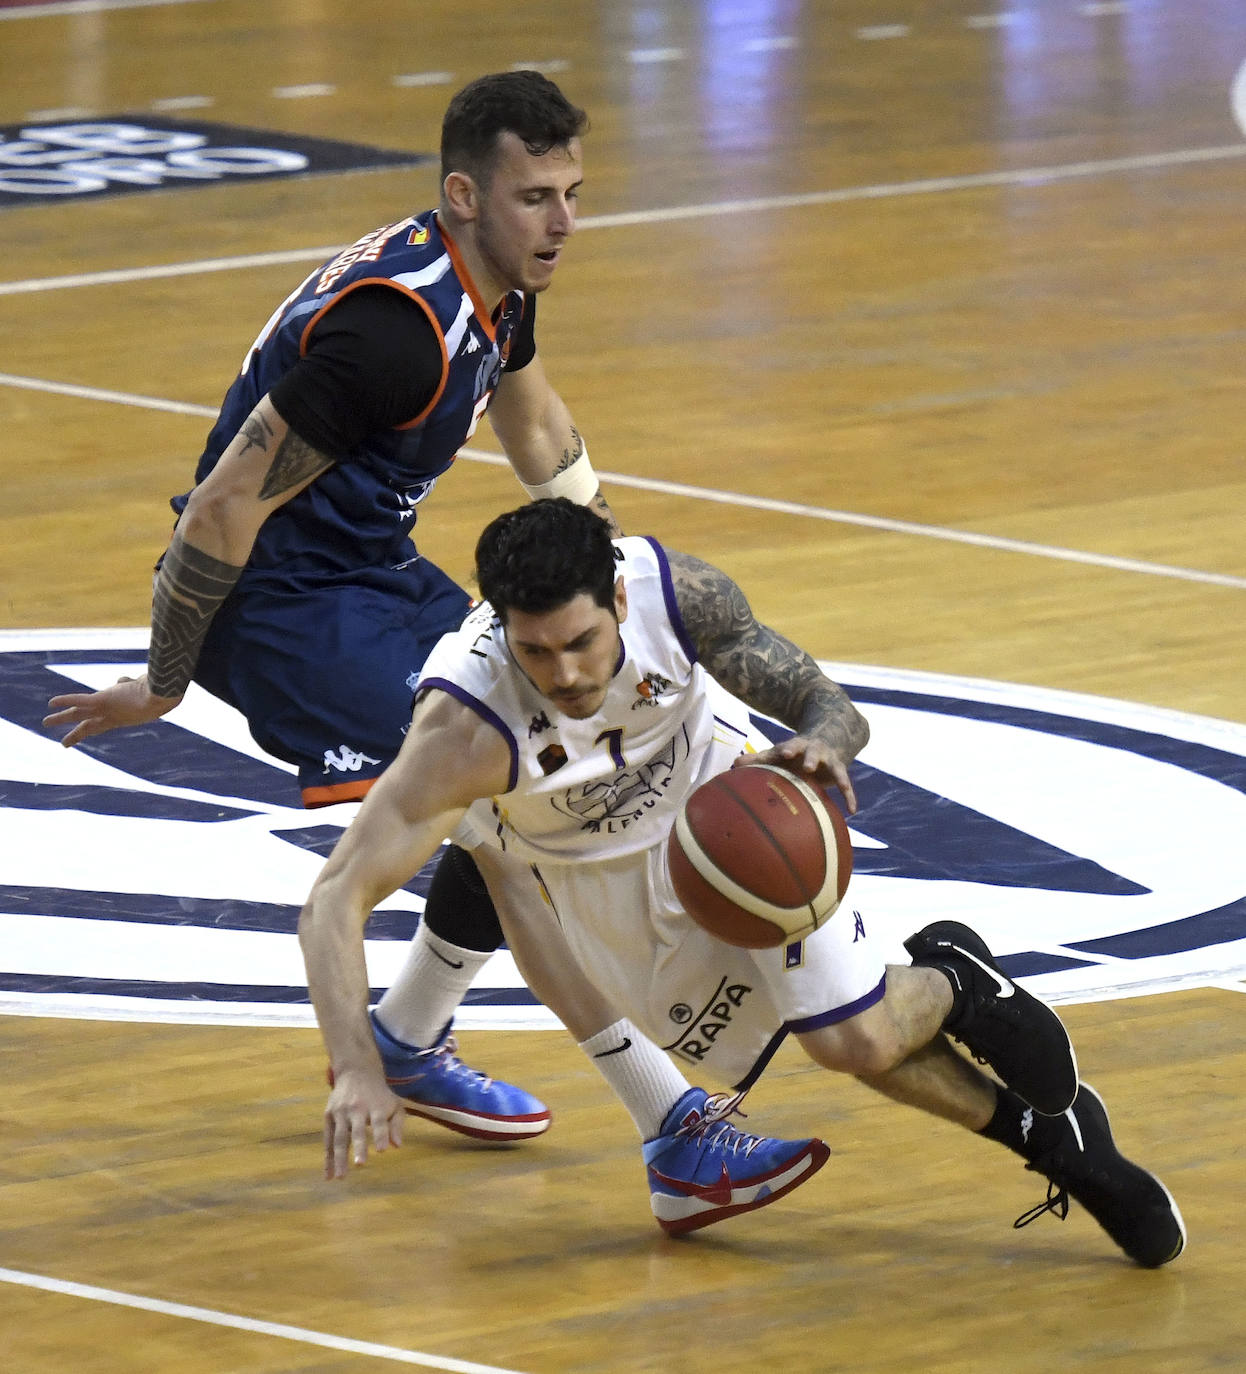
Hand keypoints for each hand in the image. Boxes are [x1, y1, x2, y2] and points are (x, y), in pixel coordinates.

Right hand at [43, 674, 181, 746]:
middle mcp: (113, 716)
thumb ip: (129, 684)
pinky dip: (66, 700)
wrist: (164, 697)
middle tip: (64, 744)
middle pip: (91, 726)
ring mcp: (106, 709)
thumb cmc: (160, 692)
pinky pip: (81, 700)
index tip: (85, 731)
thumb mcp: (142, 687)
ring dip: (61, 717)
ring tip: (46, 722)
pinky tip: (51, 702)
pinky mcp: (102, 700)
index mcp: (123, 716)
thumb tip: (120, 680)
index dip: (93, 727)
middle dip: (77, 734)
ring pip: (79, 714)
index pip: (104, 723)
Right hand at [323, 1068, 405, 1179]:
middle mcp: (357, 1109)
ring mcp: (341, 1112)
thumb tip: (397, 1146)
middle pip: (357, 1130)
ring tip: (341, 1177)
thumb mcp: (394, 1103)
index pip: (379, 1122)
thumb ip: (396, 1124)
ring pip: (339, 1137)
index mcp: (376, 1106)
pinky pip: (328, 1141)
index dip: (381, 1135)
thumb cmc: (379, 1094)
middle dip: (359, 1147)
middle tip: (360, 1164)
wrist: (356, 1072)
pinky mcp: (328, 1116)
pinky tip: (329, 1176)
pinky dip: (327, 1159)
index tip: (382, 1150)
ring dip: (339, 1158)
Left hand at [735, 736, 858, 814]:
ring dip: (836, 774)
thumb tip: (734, 764)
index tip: (785, 752)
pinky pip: (846, 783)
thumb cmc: (792, 752)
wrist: (824, 738)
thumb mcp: (777, 754)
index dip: (787, 749)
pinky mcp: (838, 768)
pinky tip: (852, 810)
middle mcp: (812, 750)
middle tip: (809, 766)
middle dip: (811, 757)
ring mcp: (827, 758)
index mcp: (794, 746)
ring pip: (833, 765)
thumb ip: (758, 759)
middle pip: (812, 752)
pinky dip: (849, 796)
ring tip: (841, 787)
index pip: (790, 746)